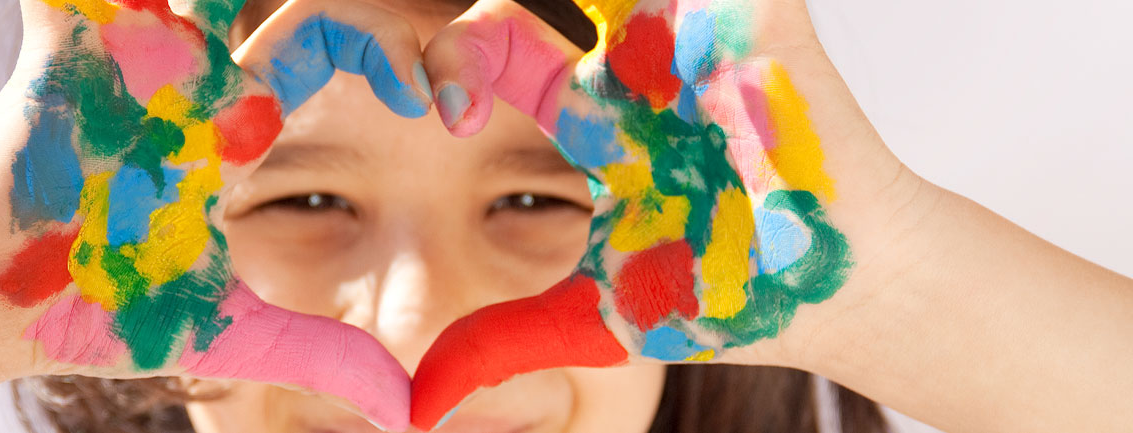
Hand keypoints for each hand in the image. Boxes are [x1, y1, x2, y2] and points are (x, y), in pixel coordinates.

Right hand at [0, 0, 430, 428]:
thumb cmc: (96, 313)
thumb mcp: (229, 334)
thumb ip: (319, 356)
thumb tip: (408, 411)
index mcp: (232, 123)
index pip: (322, 42)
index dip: (387, 50)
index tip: (438, 102)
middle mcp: (186, 78)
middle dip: (337, 6)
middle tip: (409, 40)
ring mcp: (125, 60)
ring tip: (221, 6)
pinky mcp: (62, 53)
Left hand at [408, 0, 869, 427]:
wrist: (843, 292)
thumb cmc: (731, 297)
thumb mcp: (596, 316)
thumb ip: (506, 341)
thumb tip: (420, 399)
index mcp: (591, 113)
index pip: (498, 48)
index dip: (456, 60)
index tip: (449, 111)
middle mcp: (636, 61)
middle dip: (496, 11)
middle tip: (453, 40)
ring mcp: (694, 30)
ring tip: (596, 27)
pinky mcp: (756, 13)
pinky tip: (672, 10)